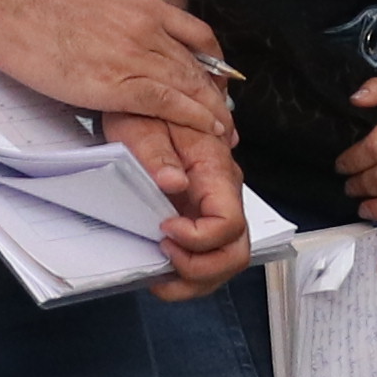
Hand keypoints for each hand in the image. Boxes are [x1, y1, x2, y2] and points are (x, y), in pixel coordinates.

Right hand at [0, 0, 233, 139]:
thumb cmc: (29, 2)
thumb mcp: (88, 0)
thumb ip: (112, 19)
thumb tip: (110, 40)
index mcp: (139, 3)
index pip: (194, 34)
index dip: (212, 62)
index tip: (221, 80)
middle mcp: (145, 25)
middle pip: (197, 64)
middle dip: (217, 94)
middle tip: (228, 117)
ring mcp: (133, 52)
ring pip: (190, 85)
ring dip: (212, 112)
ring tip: (224, 133)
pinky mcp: (115, 81)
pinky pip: (168, 103)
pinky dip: (192, 118)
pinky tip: (205, 130)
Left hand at [110, 109, 255, 300]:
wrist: (149, 97)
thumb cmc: (145, 109)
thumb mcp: (140, 124)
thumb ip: (156, 153)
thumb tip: (174, 183)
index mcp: (215, 171)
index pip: (230, 222)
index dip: (200, 239)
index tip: (165, 229)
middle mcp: (223, 193)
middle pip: (236, 251)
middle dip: (200, 270)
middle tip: (163, 255)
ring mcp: (214, 206)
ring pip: (225, 260)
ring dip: (195, 279)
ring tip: (160, 273)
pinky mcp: (200, 213)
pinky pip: (209, 254)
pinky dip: (189, 273)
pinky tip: (162, 270)